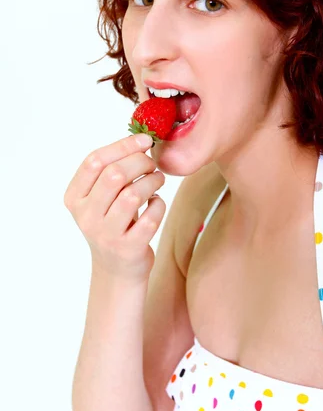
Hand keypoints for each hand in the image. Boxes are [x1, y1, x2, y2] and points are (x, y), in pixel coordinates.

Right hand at [64, 134, 165, 282]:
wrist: (117, 270)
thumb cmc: (113, 223)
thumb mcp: (102, 198)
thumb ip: (112, 171)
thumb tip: (141, 140)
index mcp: (75, 197)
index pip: (94, 161)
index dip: (122, 146)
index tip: (144, 140)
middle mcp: (86, 216)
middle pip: (114, 175)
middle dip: (140, 162)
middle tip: (152, 164)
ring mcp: (106, 234)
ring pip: (133, 195)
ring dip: (152, 181)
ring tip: (157, 180)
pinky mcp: (128, 248)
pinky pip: (151, 217)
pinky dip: (159, 204)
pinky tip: (156, 203)